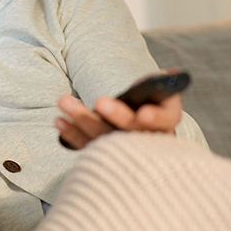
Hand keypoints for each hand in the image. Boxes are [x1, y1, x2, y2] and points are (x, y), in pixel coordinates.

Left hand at [55, 82, 183, 148]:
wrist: (140, 131)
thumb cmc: (151, 103)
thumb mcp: (159, 93)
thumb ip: (160, 85)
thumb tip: (171, 72)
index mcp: (166, 123)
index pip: (164, 122)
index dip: (155, 118)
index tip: (143, 113)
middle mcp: (148, 143)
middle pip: (130, 131)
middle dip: (115, 115)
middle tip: (99, 100)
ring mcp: (124, 153)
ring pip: (104, 139)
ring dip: (83, 120)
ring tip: (64, 101)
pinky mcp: (104, 158)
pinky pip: (87, 146)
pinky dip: (72, 134)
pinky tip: (59, 121)